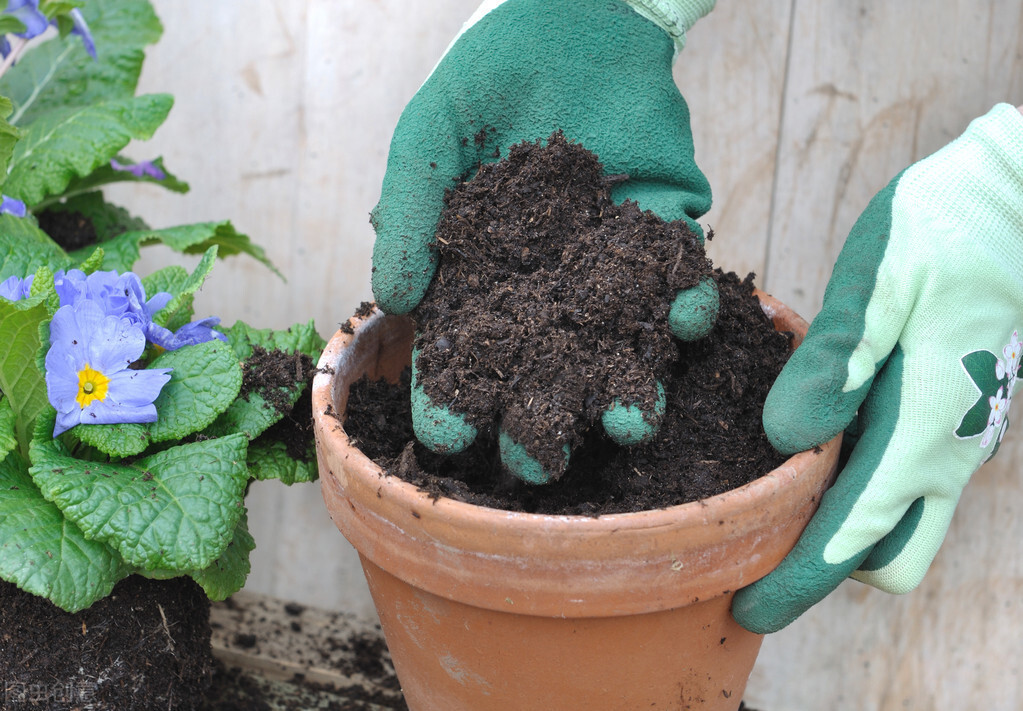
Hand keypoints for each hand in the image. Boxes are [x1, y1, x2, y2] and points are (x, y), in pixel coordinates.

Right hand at [371, 0, 717, 481]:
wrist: (579, 13)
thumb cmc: (492, 72)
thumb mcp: (432, 133)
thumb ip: (408, 208)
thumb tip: (394, 296)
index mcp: (479, 280)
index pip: (459, 358)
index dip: (450, 400)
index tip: (448, 434)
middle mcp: (543, 291)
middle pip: (540, 379)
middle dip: (540, 426)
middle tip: (539, 458)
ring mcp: (605, 272)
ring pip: (617, 353)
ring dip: (628, 393)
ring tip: (631, 420)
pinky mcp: (662, 238)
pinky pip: (679, 285)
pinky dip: (686, 305)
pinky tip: (686, 315)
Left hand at [731, 103, 1022, 632]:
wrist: (1019, 193)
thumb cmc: (948, 225)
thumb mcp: (879, 282)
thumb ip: (835, 363)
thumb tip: (788, 442)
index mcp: (924, 425)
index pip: (853, 534)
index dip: (797, 581)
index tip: (745, 608)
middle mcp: (948, 445)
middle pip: (887, 553)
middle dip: (826, 565)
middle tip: (754, 542)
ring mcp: (959, 431)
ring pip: (902, 519)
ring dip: (843, 525)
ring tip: (769, 499)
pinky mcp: (955, 408)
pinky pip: (907, 477)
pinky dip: (861, 486)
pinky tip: (814, 447)